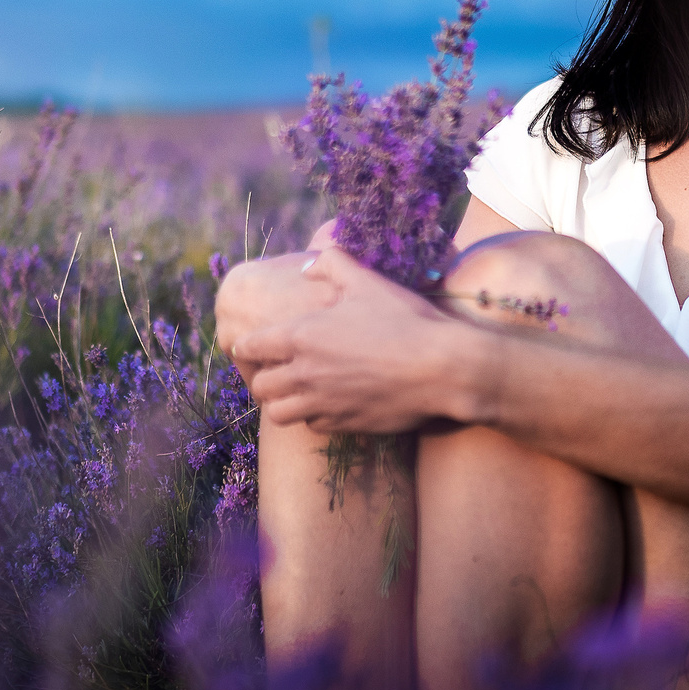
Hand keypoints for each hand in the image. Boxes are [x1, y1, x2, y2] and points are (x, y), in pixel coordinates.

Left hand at [239, 245, 477, 433]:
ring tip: (296, 392)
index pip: (251, 346)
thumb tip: (308, 265)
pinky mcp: (344, 424)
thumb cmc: (405, 320)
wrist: (441, 369)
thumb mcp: (367, 280)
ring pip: (278, 414)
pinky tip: (327, 404)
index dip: (246, 346)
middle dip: (264, 378)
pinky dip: (313, 416)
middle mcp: (305, 373)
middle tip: (276, 370)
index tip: (249, 346)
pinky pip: (312, 426)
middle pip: (260, 386)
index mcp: (302, 335)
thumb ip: (331, 263)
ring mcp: (323, 403)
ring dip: (284, 403)